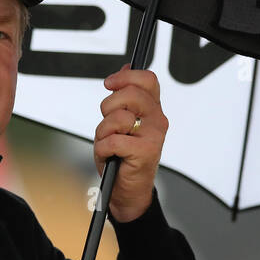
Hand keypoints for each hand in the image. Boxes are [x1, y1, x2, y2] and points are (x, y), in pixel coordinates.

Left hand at [94, 64, 167, 222]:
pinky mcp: (145, 152)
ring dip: (104, 132)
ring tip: (110, 144)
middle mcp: (157, 120)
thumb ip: (124, 96)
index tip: (109, 84)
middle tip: (109, 124)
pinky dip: (102, 149)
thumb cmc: (122, 157)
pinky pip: (112, 140)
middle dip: (108, 107)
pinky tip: (110, 156)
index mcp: (152, 110)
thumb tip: (125, 68)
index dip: (125, 77)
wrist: (126, 191)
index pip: (147, 80)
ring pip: (117, 117)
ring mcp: (154, 136)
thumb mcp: (119, 122)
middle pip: (130, 94)